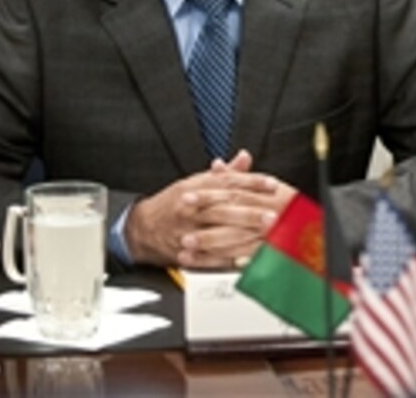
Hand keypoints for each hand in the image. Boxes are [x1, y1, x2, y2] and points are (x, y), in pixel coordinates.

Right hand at [124, 150, 295, 267]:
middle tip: (273, 214)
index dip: (251, 182)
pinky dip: (229, 258)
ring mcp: (189, 232)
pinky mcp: (187, 252)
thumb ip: (224, 173)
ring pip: (219, 233)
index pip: (228, 182)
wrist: (141, 228)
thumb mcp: (196, 181)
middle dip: (250, 212)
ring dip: (244, 235)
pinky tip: (248, 258)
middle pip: (224, 208)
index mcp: (196, 188)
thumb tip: (244, 157)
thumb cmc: (172, 204)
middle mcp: (193, 209)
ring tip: (266, 236)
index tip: (272, 184)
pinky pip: (211, 257)